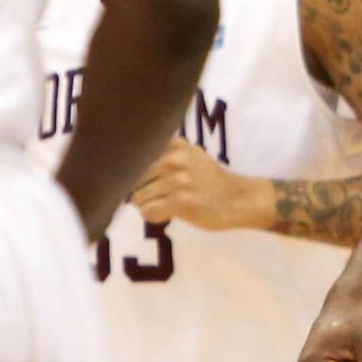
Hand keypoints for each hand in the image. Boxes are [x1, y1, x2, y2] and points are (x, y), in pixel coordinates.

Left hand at [128, 139, 274, 231]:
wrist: (239, 199)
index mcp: (174, 144)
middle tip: (160, 196)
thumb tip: (122, 166)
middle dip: (140, 190)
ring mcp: (178, 180)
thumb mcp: (189, 155)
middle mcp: (175, 158)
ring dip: (148, 205)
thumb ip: (162, 154)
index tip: (139, 179)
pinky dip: (154, 216)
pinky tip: (169, 214)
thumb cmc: (209, 180)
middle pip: (131, 178)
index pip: (133, 155)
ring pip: (138, 198)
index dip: (129, 171)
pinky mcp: (181, 201)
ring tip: (167, 204)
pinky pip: (148, 212)